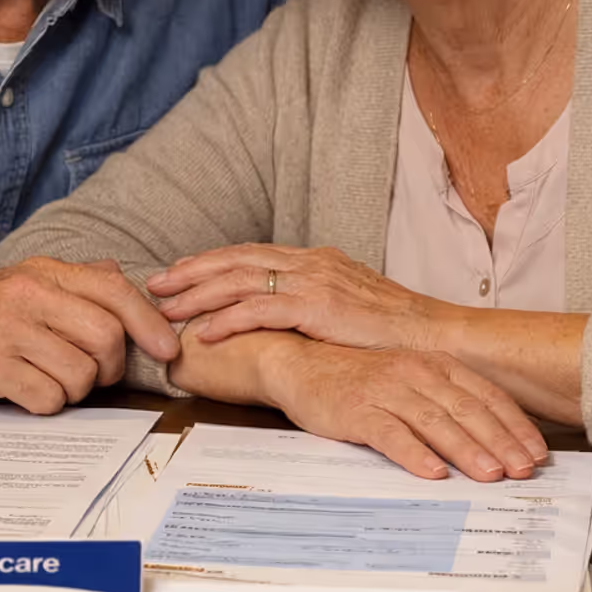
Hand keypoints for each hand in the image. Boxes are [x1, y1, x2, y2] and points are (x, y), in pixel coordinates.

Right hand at [0, 258, 177, 413]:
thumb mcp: (18, 284)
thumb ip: (71, 282)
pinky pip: (47, 397)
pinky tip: (23, 393)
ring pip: (80, 372)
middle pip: (107, 337)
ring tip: (46, 381)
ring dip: (74, 390)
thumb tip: (122, 275)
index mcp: (42, 272)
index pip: (115, 291)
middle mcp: (28, 293)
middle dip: (110, 367)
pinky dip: (45, 405)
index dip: (149, 323)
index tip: (167, 349)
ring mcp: (7, 328)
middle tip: (90, 376)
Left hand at [149, 245, 444, 351]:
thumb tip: (290, 320)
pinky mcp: (318, 307)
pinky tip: (203, 333)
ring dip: (198, 294)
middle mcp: (311, 263)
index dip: (212, 262)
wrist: (437, 336)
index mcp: (317, 261)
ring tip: (166, 308)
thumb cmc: (399, 332)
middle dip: (191, 271)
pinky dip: (226, 320)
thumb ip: (318, 306)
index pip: (252, 255)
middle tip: (154, 283)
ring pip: (240, 281)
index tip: (180, 271)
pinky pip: (260, 310)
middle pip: (236, 260)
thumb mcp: (352, 309)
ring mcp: (314, 282)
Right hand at [255, 338, 548, 481]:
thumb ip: (445, 403)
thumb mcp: (409, 381)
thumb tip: (489, 440)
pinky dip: (414, 453)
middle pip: (468, 410)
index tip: (538, 453)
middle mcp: (415, 373)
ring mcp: (386, 390)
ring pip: (435, 421)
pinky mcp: (357, 410)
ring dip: (466, 449)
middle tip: (525, 470)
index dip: (515, 425)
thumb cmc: (358, 377)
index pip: (486, 395)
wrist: (300, 362)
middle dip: (501, 442)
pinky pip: (390, 433)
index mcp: (434, 364)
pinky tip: (433, 472)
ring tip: (491, 473)